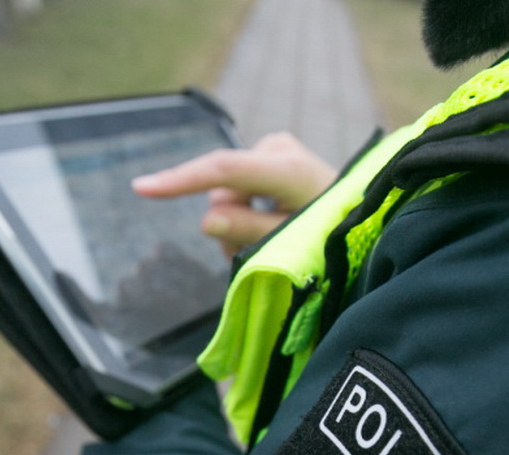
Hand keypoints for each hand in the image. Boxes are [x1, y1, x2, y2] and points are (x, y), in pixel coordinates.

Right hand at [131, 132, 336, 256]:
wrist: (367, 219)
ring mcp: (278, 148)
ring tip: (271, 240)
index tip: (141, 187)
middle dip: (227, 223)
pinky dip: (249, 210)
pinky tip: (273, 222)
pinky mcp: (277, 154)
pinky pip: (243, 185)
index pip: (222, 171)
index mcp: (287, 169)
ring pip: (230, 191)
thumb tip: (208, 219)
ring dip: (239, 221)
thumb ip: (249, 230)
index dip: (180, 180)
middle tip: (253, 251)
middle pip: (224, 190)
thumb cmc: (335, 236)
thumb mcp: (292, 241)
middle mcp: (279, 149)